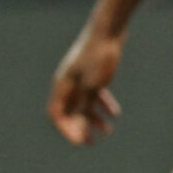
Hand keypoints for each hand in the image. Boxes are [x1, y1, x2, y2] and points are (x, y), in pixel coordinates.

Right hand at [49, 19, 124, 144]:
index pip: (57, 114)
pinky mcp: (93, 72)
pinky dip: (102, 104)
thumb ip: (84, 107)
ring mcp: (80, 77)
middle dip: (80, 127)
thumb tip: (79, 129)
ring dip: (93, 118)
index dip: (68, 129)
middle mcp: (68, 82)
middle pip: (70, 110)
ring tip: (108, 130)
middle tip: (91, 142)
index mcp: (62, 85)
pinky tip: (115, 114)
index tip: (81, 141)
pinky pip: (94, 93)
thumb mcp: (93, 86)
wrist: (109, 30)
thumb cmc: (98, 56)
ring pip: (83, 102)